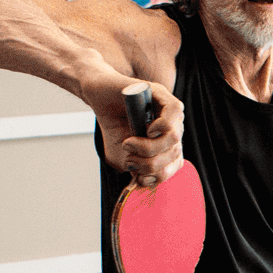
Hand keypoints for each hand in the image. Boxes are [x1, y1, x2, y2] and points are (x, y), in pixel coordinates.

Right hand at [87, 69, 183, 186]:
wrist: (97, 97)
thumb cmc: (112, 125)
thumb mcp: (124, 155)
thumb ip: (139, 168)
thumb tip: (149, 179)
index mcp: (165, 142)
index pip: (175, 162)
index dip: (161, 175)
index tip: (141, 178)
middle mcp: (171, 126)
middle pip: (175, 152)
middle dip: (150, 163)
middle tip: (129, 157)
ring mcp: (168, 110)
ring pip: (174, 137)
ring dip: (150, 148)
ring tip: (129, 143)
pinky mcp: (161, 92)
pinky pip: (175, 111)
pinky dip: (162, 126)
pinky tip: (149, 129)